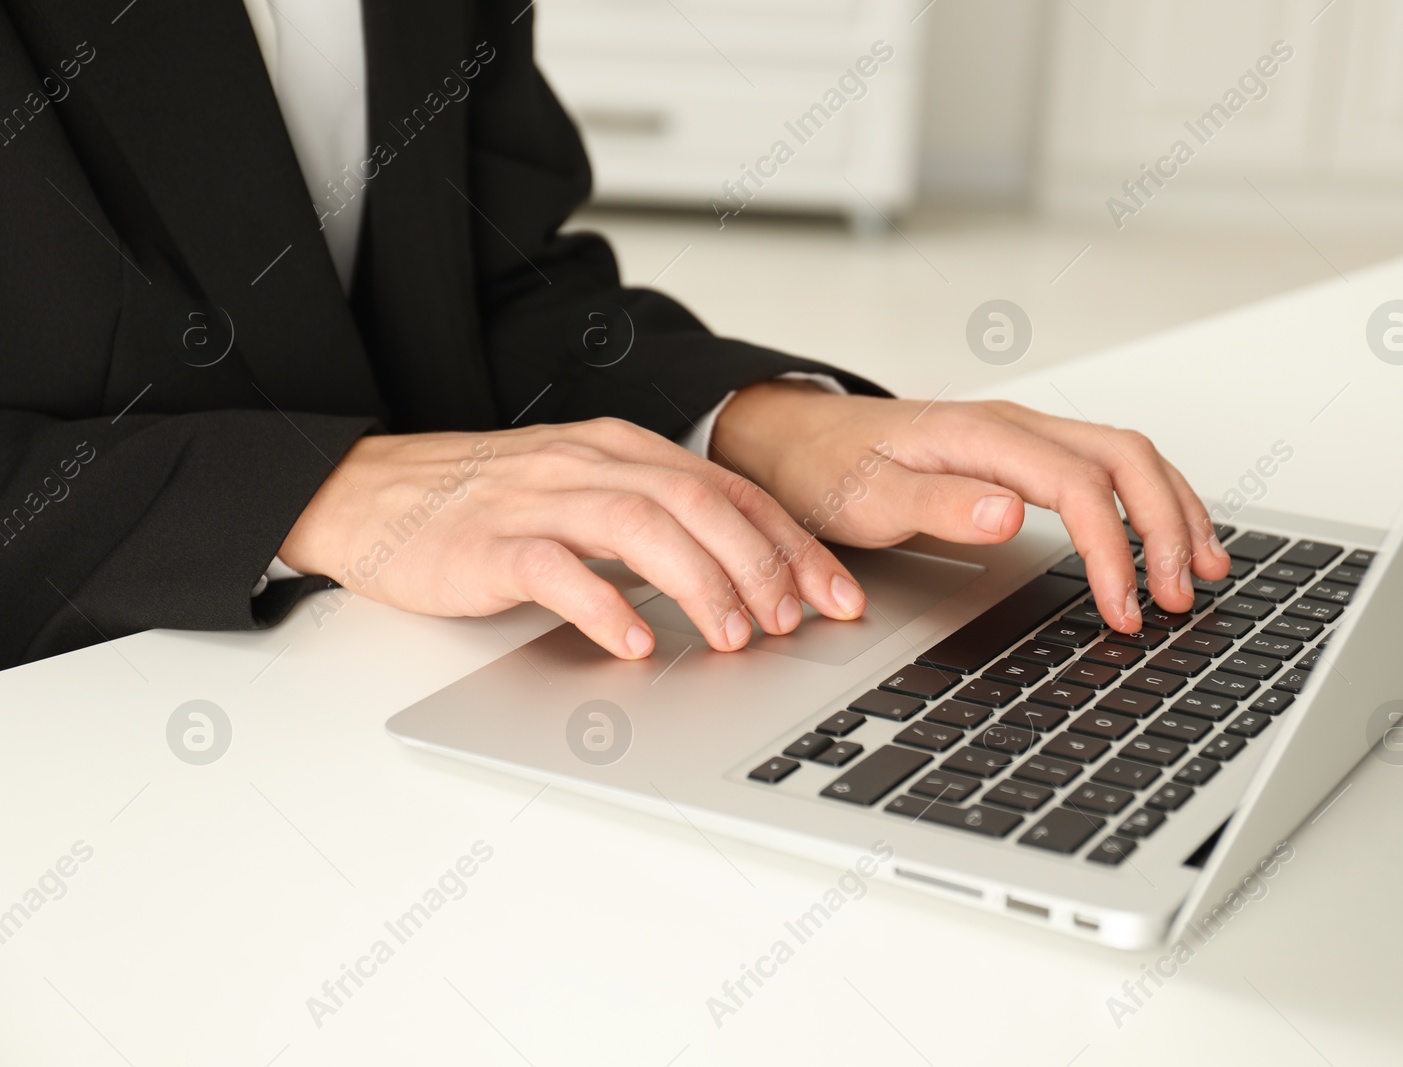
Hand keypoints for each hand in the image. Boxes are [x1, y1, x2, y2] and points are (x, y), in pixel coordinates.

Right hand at [277, 418, 867, 656]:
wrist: (369, 493)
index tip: (837, 595)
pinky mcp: (488, 542)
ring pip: (642, 525)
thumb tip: (742, 580)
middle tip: (794, 623)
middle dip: (761, 564)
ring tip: (732, 637)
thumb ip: (655, 522)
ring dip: (700, 583)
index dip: (791, 543)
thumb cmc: (485, 505)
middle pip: (699, 501)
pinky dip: (603, 605)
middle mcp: (590, 463)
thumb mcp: (584, 495)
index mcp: (622, 449)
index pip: (729, 490)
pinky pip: (556, 569)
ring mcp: (538, 499)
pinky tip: (633, 642)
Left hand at [711, 382, 1230, 632]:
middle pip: (1125, 459)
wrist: (801, 438)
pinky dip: (1148, 500)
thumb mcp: (867, 497)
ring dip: (1172, 511)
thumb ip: (938, 505)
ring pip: (1127, 457)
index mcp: (983, 436)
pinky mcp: (1022, 453)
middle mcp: (1015, 426)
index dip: (1113, 550)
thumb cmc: (829, 469)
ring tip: (1204, 570)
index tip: (1124, 609)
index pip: (1080, 487)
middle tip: (1178, 597)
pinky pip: (1106, 466)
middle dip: (1166, 528)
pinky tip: (1163, 535)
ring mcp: (1023, 436)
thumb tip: (1012, 513)